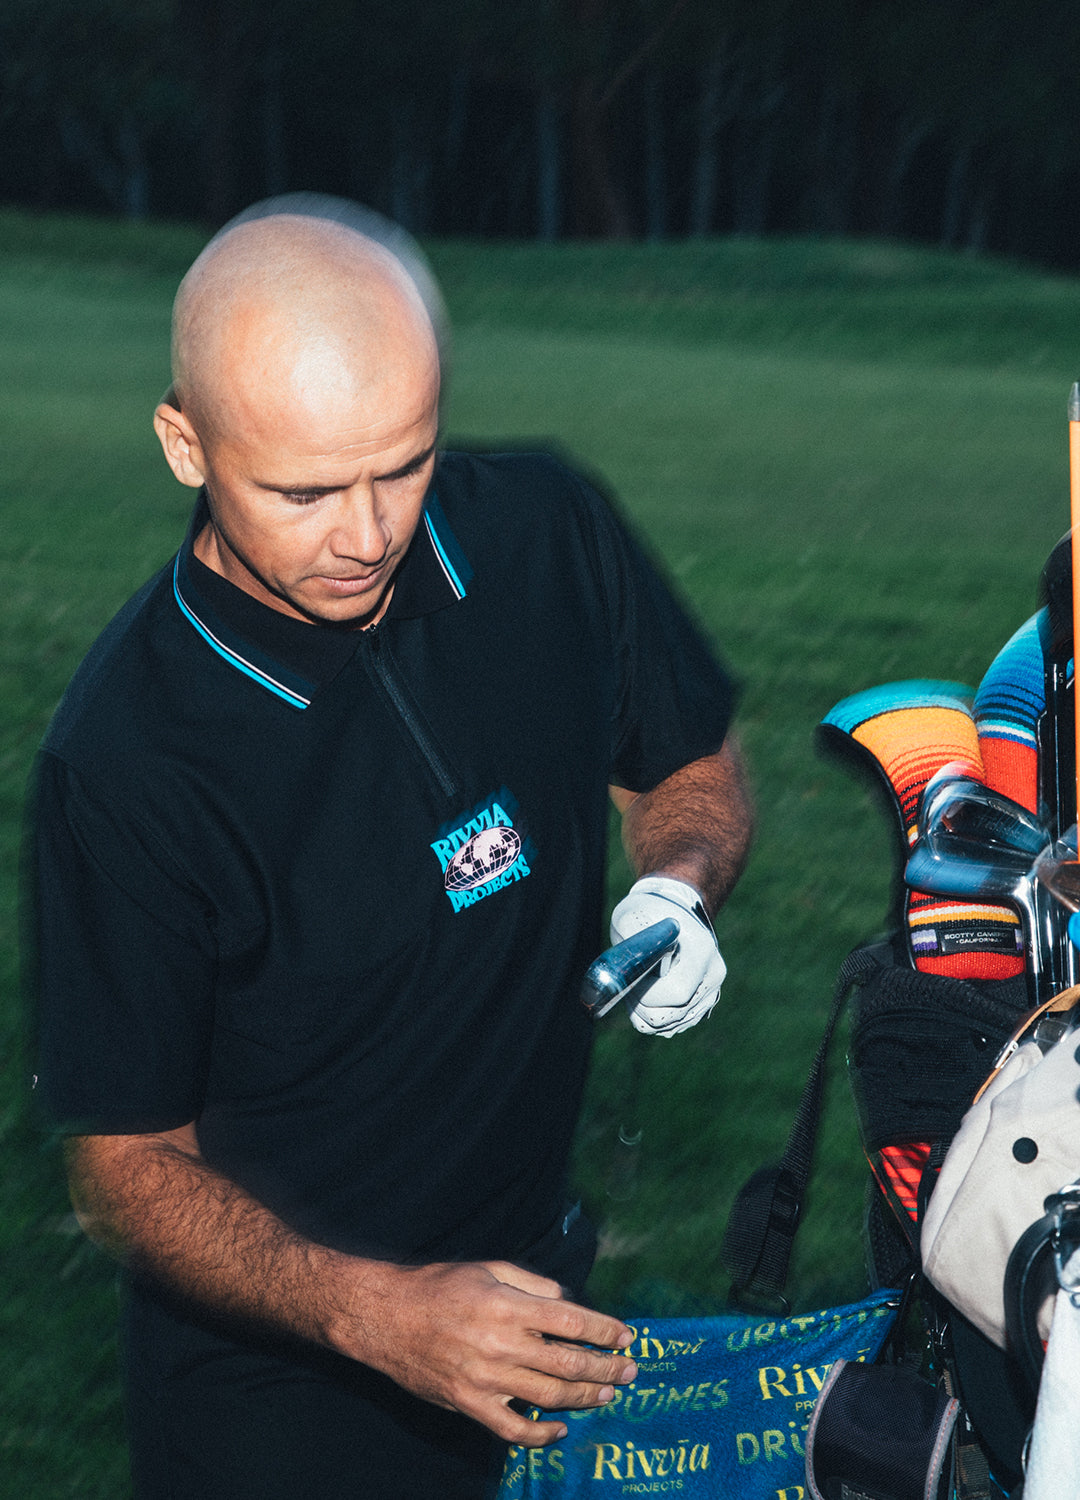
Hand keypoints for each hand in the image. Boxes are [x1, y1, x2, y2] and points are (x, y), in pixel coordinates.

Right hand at [332, 1259, 636, 1445]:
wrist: (386, 1317)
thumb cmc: (440, 1286)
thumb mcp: (489, 1268)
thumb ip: (533, 1284)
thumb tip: (570, 1303)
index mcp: (507, 1305)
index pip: (570, 1319)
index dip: (604, 1330)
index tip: (627, 1336)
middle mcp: (500, 1343)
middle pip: (567, 1363)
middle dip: (605, 1368)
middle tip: (630, 1372)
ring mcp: (484, 1378)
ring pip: (548, 1396)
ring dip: (585, 1398)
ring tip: (607, 1395)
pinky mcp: (469, 1404)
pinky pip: (512, 1429)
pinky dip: (541, 1435)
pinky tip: (560, 1430)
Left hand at [609, 875, 725, 1035]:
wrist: (670, 913)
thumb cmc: (650, 912)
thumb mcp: (634, 914)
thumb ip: (628, 934)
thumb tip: (624, 966)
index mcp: (702, 954)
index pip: (677, 993)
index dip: (647, 994)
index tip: (631, 979)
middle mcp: (712, 977)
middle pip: (673, 1015)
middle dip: (641, 1006)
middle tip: (629, 983)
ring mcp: (710, 994)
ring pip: (670, 1026)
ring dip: (644, 1014)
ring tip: (636, 986)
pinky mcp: (700, 1007)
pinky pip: (671, 1027)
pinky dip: (652, 1018)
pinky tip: (646, 995)